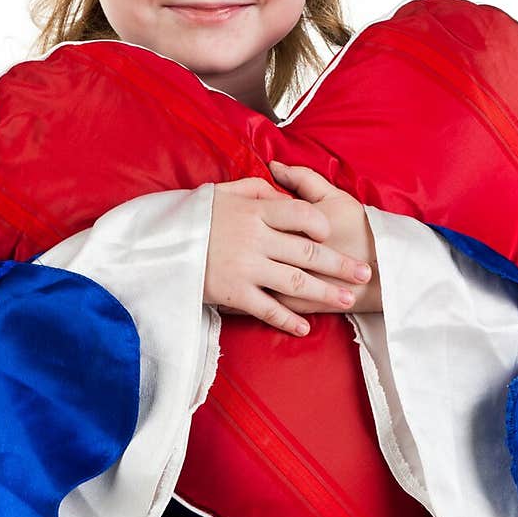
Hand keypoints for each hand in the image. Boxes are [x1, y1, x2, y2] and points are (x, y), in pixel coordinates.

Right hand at [203, 176, 373, 335]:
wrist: (153, 246)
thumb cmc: (190, 218)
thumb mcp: (220, 193)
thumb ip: (253, 189)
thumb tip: (279, 189)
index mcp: (253, 210)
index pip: (300, 214)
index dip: (322, 224)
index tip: (333, 233)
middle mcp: (254, 238)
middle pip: (308, 251)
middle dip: (340, 264)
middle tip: (364, 273)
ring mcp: (245, 267)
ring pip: (295, 282)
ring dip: (325, 293)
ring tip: (346, 300)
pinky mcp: (233, 293)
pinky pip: (267, 309)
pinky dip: (287, 320)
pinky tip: (304, 328)